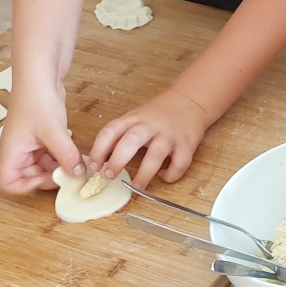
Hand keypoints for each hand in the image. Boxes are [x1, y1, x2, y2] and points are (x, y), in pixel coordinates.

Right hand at [0, 85, 82, 193]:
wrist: (40, 75)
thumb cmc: (37, 99)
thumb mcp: (54, 131)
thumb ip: (66, 155)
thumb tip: (78, 174)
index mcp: (12, 151)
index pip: (8, 182)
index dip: (26, 186)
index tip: (48, 179)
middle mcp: (19, 150)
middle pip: (29, 176)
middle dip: (49, 177)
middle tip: (70, 174)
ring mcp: (31, 143)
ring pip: (43, 166)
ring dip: (59, 167)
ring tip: (77, 164)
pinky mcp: (43, 136)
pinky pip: (51, 155)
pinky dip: (63, 157)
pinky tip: (77, 154)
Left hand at [88, 87, 212, 189]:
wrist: (191, 100)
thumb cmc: (159, 113)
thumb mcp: (137, 117)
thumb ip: (121, 134)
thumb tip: (102, 159)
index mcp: (134, 118)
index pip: (110, 131)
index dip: (99, 150)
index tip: (94, 166)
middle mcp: (151, 125)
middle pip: (130, 141)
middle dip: (117, 161)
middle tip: (109, 176)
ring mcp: (169, 135)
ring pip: (155, 155)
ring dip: (144, 174)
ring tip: (136, 186)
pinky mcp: (187, 144)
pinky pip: (179, 163)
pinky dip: (171, 174)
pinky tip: (164, 176)